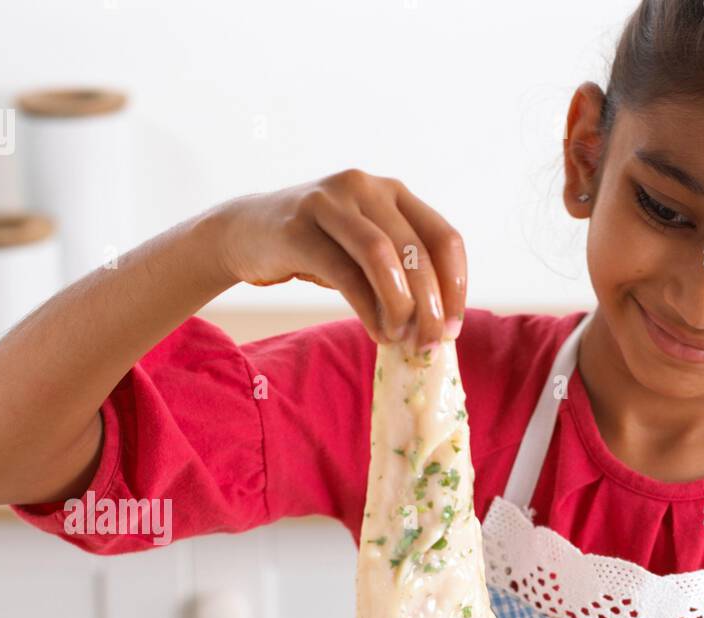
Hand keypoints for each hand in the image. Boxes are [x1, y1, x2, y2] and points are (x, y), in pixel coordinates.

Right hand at [214, 169, 466, 348]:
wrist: (247, 233)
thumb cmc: (319, 250)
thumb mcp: (367, 254)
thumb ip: (402, 275)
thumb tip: (439, 328)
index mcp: (395, 193)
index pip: (445, 239)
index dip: (456, 287)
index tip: (453, 329)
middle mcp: (367, 188)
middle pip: (417, 252)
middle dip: (431, 306)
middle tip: (429, 344)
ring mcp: (331, 202)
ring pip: (384, 257)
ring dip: (401, 306)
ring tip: (401, 338)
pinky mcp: (299, 227)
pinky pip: (345, 273)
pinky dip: (368, 310)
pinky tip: (377, 332)